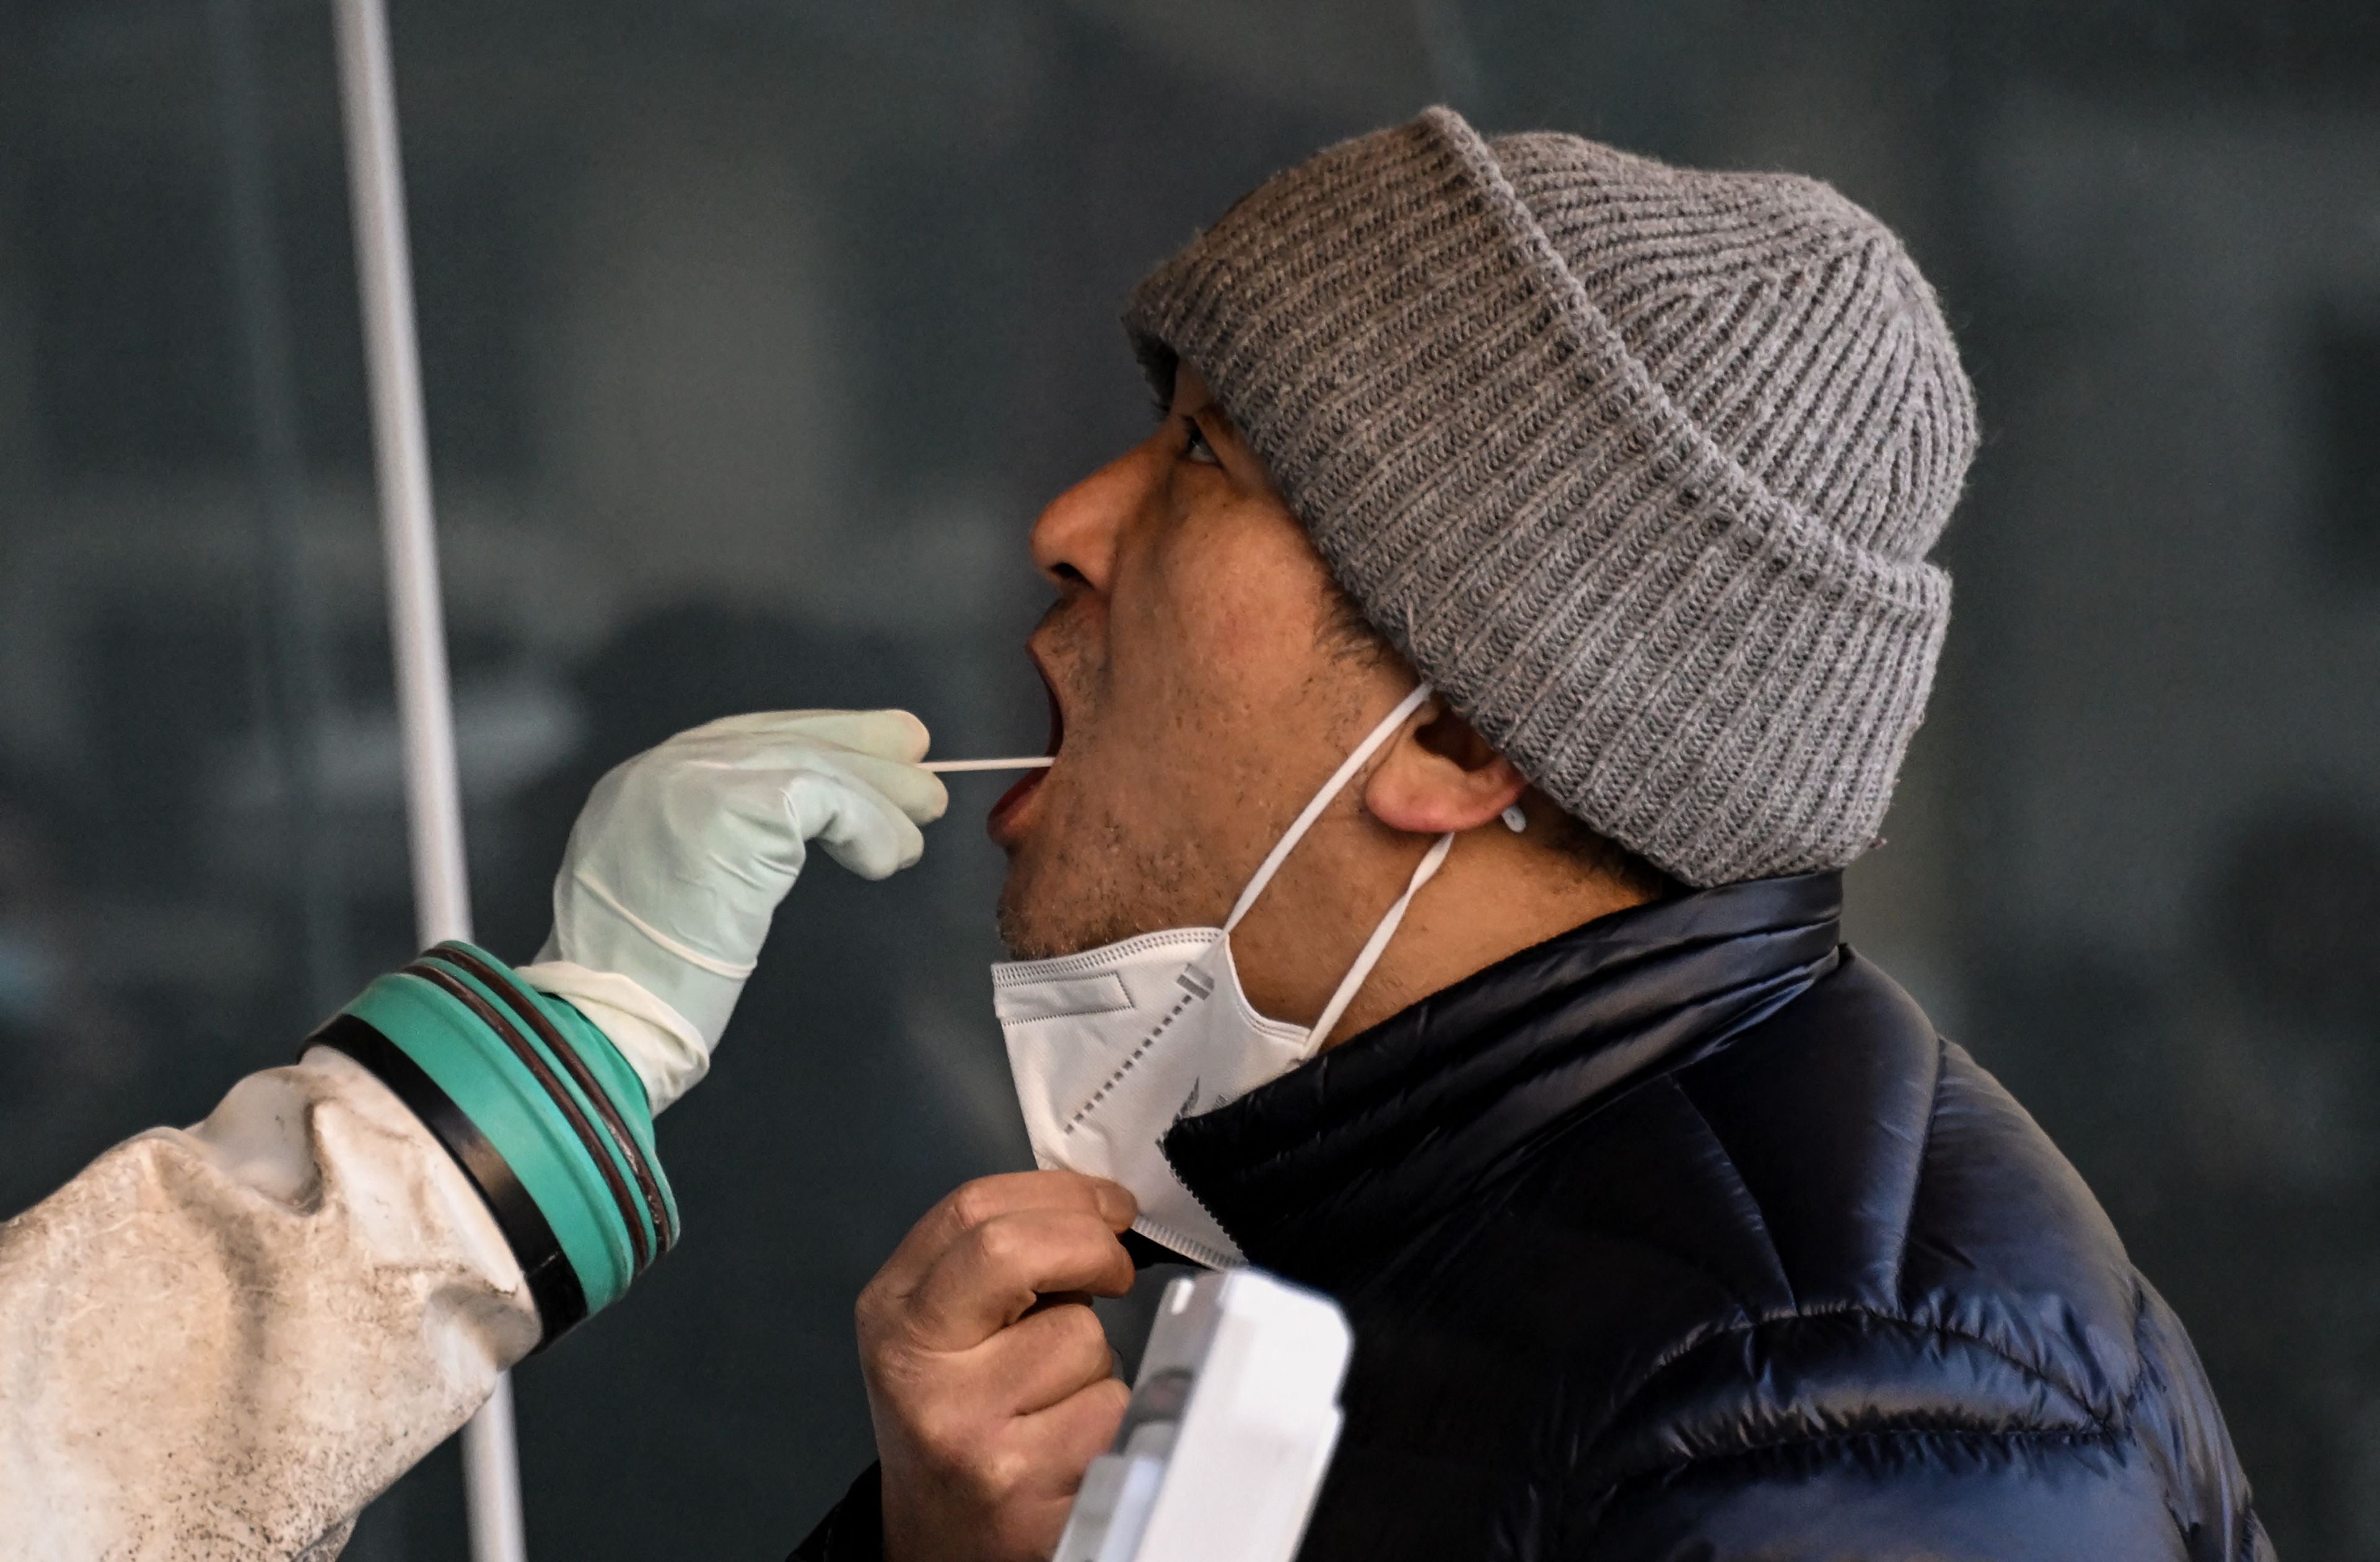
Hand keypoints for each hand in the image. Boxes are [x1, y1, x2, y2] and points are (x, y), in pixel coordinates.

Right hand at [521, 709, 946, 1110]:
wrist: (605, 1019)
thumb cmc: (642, 986)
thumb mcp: (672, 889)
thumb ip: (719, 844)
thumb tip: (800, 824)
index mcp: (640, 786)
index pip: (743, 740)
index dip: (813, 737)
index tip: (868, 748)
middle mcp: (661, 770)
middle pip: (780, 738)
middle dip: (856, 745)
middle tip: (918, 754)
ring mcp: (695, 782)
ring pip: (813, 765)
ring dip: (879, 795)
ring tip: (921, 822)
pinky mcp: (735, 809)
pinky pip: (828, 800)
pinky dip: (869, 826)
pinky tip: (887, 858)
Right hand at [859, 1173, 1138, 1561]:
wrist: (938, 1539)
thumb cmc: (956, 1422)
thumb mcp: (942, 1330)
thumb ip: (993, 1263)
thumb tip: (1093, 1209)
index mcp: (893, 1310)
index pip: (973, 1210)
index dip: (1061, 1195)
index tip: (1106, 1206)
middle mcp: (914, 1365)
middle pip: (1013, 1252)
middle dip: (1090, 1245)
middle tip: (1113, 1267)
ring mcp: (961, 1424)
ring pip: (1080, 1338)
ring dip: (1097, 1356)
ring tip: (1057, 1389)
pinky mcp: (1016, 1480)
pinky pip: (1108, 1407)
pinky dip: (1110, 1414)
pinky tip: (1070, 1435)